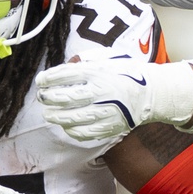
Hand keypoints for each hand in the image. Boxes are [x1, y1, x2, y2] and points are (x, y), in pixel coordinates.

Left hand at [35, 54, 192, 140]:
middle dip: (50, 98)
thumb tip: (66, 65)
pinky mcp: (111, 127)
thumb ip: (88, 62)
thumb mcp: (110, 60)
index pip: (68, 74)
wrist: (151, 94)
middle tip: (42, 97)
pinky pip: (86, 133)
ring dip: (56, 117)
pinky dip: (72, 131)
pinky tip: (66, 126)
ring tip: (48, 114)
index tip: (41, 80)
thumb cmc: (127, 74)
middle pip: (68, 98)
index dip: (51, 78)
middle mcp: (103, 93)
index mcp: (101, 73)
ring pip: (74, 118)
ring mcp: (107, 112)